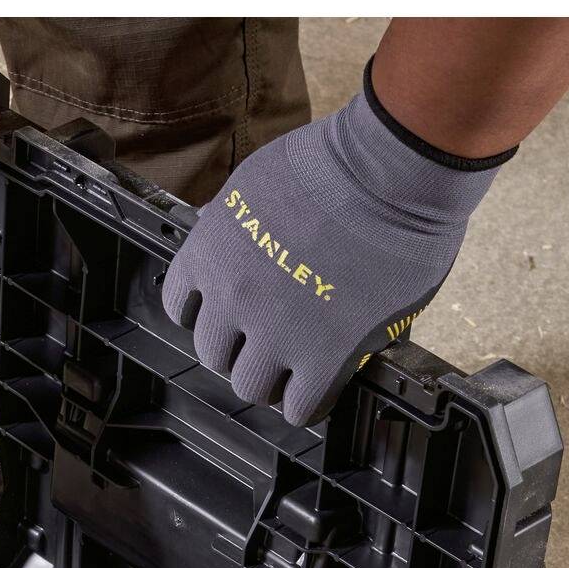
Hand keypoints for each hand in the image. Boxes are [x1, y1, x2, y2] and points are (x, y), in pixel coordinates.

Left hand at [160, 63, 511, 425]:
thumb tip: (220, 232)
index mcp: (211, 251)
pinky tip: (320, 387)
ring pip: (250, 386)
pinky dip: (307, 403)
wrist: (389, 170)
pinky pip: (300, 406)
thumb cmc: (335, 161)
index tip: (227, 317)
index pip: (179, 306)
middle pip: (213, 353)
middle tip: (266, 345)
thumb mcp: (253, 182)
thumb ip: (231, 221)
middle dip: (238, 350)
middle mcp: (234, 295)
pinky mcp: (324, 354)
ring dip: (270, 381)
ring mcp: (277, 330)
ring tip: (295, 370)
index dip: (207, 314)